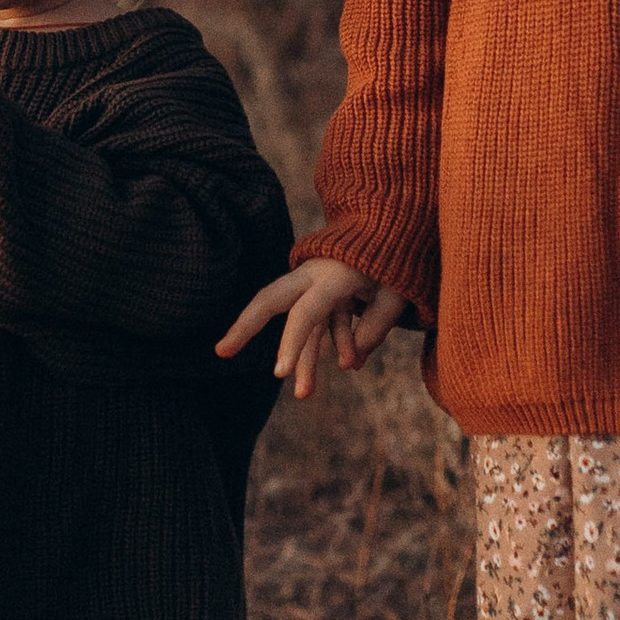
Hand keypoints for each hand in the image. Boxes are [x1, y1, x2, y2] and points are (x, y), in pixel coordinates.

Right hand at [218, 256, 412, 400]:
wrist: (395, 224)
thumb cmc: (399, 257)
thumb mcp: (397, 292)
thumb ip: (375, 326)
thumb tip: (349, 363)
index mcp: (333, 274)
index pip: (306, 313)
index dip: (292, 344)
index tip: (279, 375)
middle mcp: (314, 275)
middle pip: (270, 300)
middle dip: (245, 326)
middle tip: (220, 352)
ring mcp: (316, 283)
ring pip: (299, 322)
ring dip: (303, 358)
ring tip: (304, 395)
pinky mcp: (325, 291)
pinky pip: (320, 322)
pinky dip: (333, 344)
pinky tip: (345, 362)